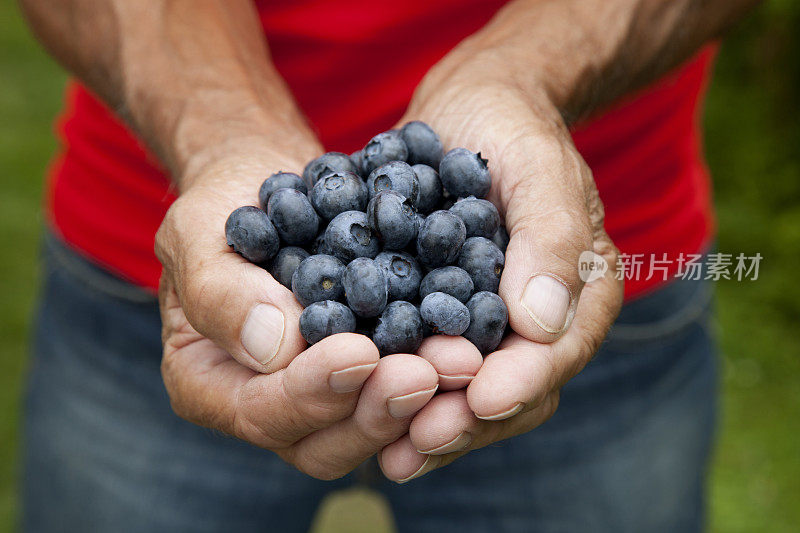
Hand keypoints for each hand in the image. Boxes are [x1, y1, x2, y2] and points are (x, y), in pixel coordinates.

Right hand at [155, 145, 440, 478]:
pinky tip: (469, 348)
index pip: (261, 412)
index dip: (311, 392)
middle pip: (322, 446)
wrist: (268, 187)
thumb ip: (222, 293)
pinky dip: (436, 377)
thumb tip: (275, 347)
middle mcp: (266, 406)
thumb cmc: (222, 206)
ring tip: (459, 362)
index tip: (359, 351)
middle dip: (376, 412)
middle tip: (424, 373)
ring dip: (418, 405)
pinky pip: (402, 394)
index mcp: (207, 384)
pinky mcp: (367, 374)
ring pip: (371, 430)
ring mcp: (320, 398)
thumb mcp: (199, 232)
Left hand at [378, 53, 623, 480]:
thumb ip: (549, 239)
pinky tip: (368, 412)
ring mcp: (496, 323)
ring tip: (392, 453)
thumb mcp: (535, 165)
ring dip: (436, 422)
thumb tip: (542, 324)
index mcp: (583, 289)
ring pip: (473, 391)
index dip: (521, 381)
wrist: (470, 106)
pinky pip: (434, 367)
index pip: (559, 351)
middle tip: (419, 441)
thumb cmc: (511, 123)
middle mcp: (543, 318)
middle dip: (470, 419)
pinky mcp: (449, 318)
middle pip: (517, 389)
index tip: (479, 399)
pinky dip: (407, 392)